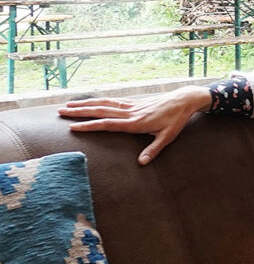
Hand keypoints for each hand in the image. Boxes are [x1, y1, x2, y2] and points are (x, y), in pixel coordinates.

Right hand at [58, 86, 211, 164]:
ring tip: (69, 105)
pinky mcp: (134, 102)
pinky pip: (112, 101)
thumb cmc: (176, 120)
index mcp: (136, 123)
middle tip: (61, 112)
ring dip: (86, 104)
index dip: (90, 125)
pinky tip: (90, 102)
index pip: (108, 124)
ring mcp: (131, 106)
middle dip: (80, 112)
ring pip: (104, 104)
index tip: (73, 126)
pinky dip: (99, 100)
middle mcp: (130, 113)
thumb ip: (153, 150)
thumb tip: (141, 163)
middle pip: (100, 111)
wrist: (183, 100)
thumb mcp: (167, 137)